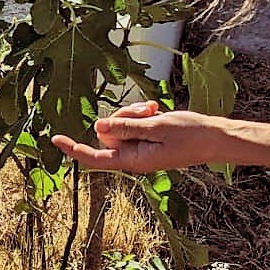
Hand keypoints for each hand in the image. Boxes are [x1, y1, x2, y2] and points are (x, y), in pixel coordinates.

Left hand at [52, 102, 222, 172]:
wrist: (213, 136)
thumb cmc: (190, 136)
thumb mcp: (156, 128)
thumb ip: (126, 128)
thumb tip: (98, 128)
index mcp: (133, 160)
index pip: (95, 158)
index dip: (74, 149)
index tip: (55, 138)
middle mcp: (132, 155)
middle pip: (108, 132)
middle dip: (123, 116)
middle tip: (147, 110)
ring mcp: (139, 145)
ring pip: (120, 124)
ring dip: (134, 113)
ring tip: (155, 110)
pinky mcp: (146, 136)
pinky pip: (132, 121)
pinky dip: (142, 113)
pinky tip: (157, 110)